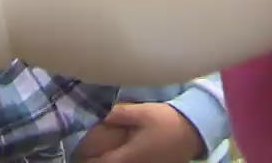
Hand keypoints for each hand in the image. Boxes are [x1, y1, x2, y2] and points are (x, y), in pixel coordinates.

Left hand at [73, 102, 205, 162]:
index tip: (77, 154)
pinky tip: (122, 155)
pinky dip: (124, 162)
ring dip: (110, 161)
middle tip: (85, 155)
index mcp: (128, 156)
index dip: (86, 160)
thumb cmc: (166, 121)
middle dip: (96, 162)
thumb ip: (118, 114)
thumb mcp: (142, 112)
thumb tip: (98, 115)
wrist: (194, 131)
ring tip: (100, 156)